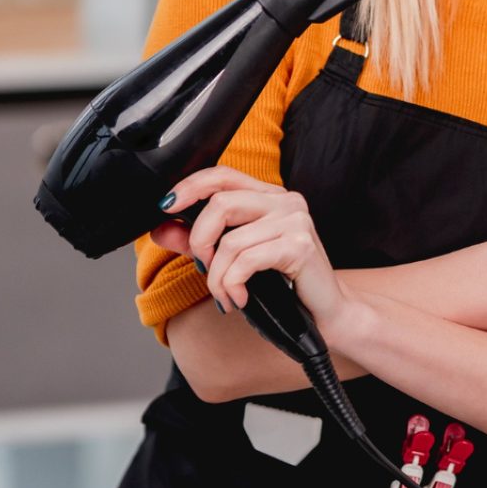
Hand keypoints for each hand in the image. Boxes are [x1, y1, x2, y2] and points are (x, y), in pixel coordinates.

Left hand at [152, 166, 345, 323]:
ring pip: (230, 240)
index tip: (166, 205)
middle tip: (204, 268)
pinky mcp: (300, 245)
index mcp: (270, 197)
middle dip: (199, 241)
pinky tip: (240, 299)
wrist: (325, 312)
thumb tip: (161, 228)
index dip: (191, 185)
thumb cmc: (283, 285)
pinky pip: (246, 261)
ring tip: (226, 295)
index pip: (224, 175)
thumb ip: (200, 242)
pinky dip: (233, 285)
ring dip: (216, 277)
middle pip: (221, 203)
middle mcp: (285, 201)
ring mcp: (295, 220)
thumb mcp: (236, 260)